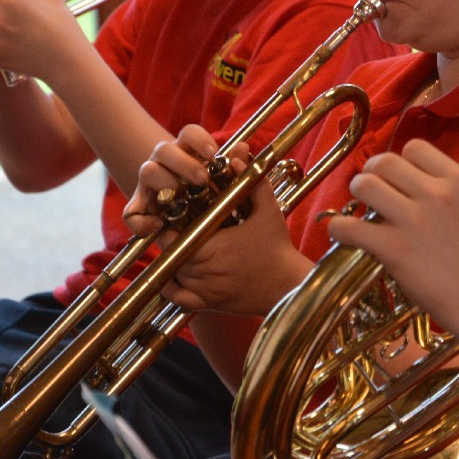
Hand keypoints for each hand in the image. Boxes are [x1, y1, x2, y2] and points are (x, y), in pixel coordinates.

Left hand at [125, 125, 307, 315]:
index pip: (175, 236)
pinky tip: (175, 274)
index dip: (170, 226)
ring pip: (173, 274)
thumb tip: (239, 154)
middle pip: (171, 254)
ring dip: (173, 260)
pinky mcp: (209, 304)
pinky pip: (178, 299)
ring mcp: (206, 290)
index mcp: (214, 247)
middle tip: (176, 228)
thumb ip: (252, 180)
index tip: (176, 216)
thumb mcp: (268, 209)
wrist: (288, 285)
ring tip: (179, 244)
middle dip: (172, 240)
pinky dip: (171, 288)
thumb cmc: (277, 246)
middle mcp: (206, 271)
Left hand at [328, 138, 458, 343]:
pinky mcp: (395, 249)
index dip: (402, 162)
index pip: (415, 148)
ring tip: (361, 211)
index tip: (399, 180)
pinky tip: (343, 233)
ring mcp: (415, 221)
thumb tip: (434, 178)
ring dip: (356, 195)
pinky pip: (350, 227)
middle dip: (372, 174)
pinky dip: (339, 228)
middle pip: (384, 162)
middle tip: (372, 192)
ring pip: (365, 185)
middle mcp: (437, 194)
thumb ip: (458, 190)